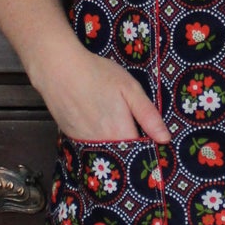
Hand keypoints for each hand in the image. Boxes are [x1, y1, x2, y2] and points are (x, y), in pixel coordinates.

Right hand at [37, 46, 169, 143]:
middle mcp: (102, 142)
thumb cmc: (97, 74)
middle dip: (131, 151)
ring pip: (105, 152)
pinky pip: (90, 146)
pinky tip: (98, 125)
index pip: (140, 153)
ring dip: (114, 147)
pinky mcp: (71, 136)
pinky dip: (98, 141)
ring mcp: (84, 141)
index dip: (148, 149)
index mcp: (120, 132)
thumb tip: (165, 139)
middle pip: (122, 156)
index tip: (154, 145)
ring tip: (115, 129)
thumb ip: (148, 116)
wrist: (58, 69)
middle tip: (134, 134)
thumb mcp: (130, 89)